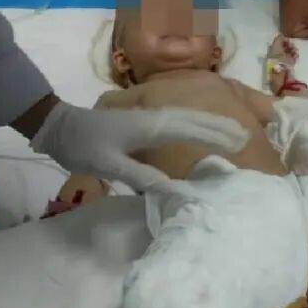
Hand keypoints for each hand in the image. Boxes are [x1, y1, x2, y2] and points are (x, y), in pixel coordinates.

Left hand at [31, 101, 249, 190]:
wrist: (58, 127)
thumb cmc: (82, 146)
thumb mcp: (107, 164)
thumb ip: (139, 175)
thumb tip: (172, 189)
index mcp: (150, 126)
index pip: (191, 129)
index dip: (216, 136)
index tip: (241, 142)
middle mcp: (154, 118)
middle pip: (196, 120)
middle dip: (221, 127)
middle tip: (248, 136)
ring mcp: (149, 119)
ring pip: (188, 119)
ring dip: (211, 125)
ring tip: (234, 133)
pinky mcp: (144, 124)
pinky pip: (178, 124)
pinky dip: (196, 127)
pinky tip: (201, 133)